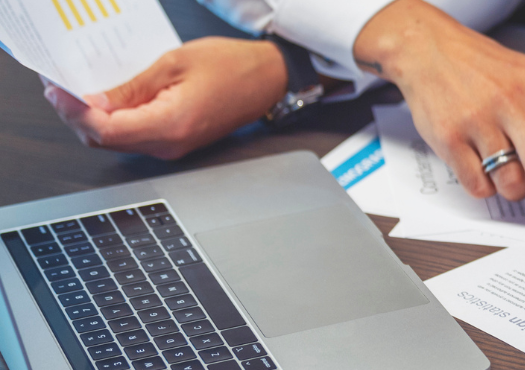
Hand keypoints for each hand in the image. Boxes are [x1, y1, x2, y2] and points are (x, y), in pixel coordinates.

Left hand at [44, 37, 284, 159]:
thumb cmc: (233, 67)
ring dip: (92, 118)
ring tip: (78, 90)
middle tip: (59, 86)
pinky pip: (133, 136)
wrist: (268, 79)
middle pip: (105, 140)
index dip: (74, 112)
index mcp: (171, 125)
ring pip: (116, 141)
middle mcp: (170, 144)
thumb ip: (131, 86)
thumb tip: (94, 100)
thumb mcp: (173, 63)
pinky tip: (106, 99)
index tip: (57, 90)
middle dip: (76, 115)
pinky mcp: (175, 141)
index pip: (106, 130)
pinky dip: (112, 120)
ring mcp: (173, 146)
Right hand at [355, 0, 524, 212]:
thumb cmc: (484, 68)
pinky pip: (477, 184)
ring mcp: (476, 120)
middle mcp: (508, 101)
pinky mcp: (448, 138)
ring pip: (509, 180)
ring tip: (513, 178)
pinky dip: (487, 188)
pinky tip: (484, 169)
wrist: (429, 49)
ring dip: (517, 191)